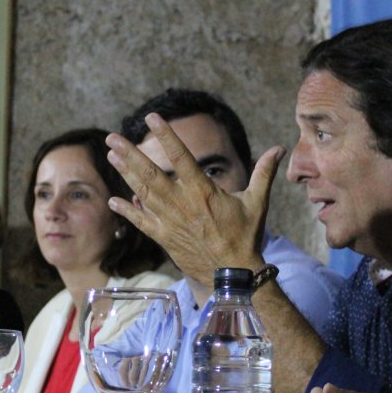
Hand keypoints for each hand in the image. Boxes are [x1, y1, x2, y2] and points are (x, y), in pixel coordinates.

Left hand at [105, 113, 285, 287]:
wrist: (233, 273)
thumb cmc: (246, 236)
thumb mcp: (257, 202)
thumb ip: (264, 173)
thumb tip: (280, 149)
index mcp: (203, 191)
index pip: (180, 157)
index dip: (166, 136)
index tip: (151, 118)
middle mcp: (182, 204)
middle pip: (150, 174)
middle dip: (130, 154)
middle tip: (112, 138)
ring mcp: (170, 221)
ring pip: (142, 193)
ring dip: (125, 174)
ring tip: (111, 156)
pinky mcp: (164, 238)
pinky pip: (141, 222)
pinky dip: (127, 211)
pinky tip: (113, 200)